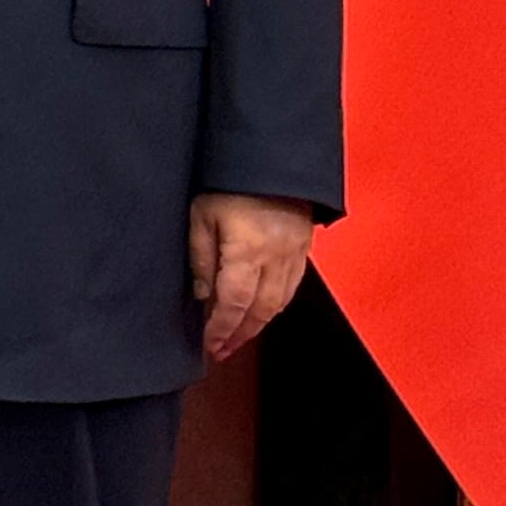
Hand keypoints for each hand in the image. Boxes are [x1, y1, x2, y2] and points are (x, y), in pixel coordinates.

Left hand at [189, 193, 315, 359]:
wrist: (269, 155)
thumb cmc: (230, 180)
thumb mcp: (202, 215)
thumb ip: (202, 257)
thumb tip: (204, 294)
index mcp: (248, 252)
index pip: (234, 304)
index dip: (222, 329)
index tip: (211, 344)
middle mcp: (276, 257)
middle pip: (260, 310)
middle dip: (240, 334)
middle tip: (223, 350)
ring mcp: (294, 252)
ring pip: (280, 302)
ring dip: (259, 323)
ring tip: (240, 336)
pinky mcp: (303, 244)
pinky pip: (293, 284)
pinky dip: (277, 303)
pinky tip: (265, 309)